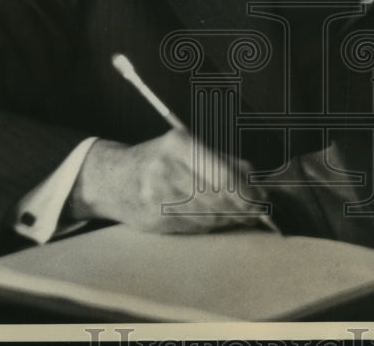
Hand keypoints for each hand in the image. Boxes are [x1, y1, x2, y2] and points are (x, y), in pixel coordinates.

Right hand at [67, 129, 262, 232]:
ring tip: (235, 214)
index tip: (261, 199)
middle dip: (242, 208)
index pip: (223, 176)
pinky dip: (210, 225)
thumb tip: (256, 182)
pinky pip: (194, 228)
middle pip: (219, 199)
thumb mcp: (188, 147)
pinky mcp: (154, 220)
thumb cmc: (158, 159)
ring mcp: (158, 197)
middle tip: (255, 210)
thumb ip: (224, 161)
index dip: (247, 193)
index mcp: (179, 145)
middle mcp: (166, 169)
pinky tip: (213, 219)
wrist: (112, 179)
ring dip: (228, 218)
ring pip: (209, 217)